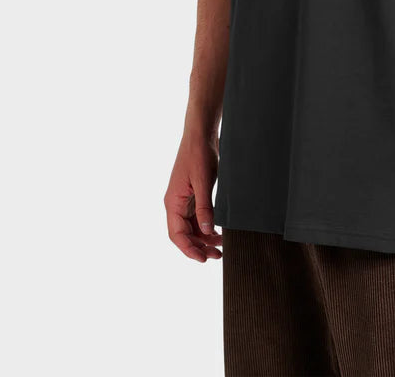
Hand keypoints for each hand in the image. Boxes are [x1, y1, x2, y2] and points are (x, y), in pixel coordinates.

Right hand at [164, 132, 222, 261]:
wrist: (201, 134)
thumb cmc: (199, 154)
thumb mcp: (203, 182)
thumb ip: (204, 207)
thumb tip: (206, 232)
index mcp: (173, 202)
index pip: (177, 235)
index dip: (189, 249)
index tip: (203, 259)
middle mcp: (176, 204)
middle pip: (184, 234)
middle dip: (199, 247)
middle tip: (218, 255)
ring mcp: (184, 200)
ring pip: (191, 227)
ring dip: (204, 238)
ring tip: (221, 245)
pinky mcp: (193, 195)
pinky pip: (197, 217)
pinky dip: (206, 226)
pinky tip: (218, 230)